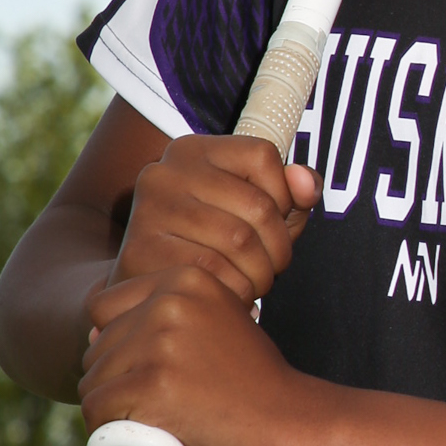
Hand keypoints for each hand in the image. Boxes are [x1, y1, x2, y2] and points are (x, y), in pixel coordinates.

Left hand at [80, 265, 324, 445]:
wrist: (290, 422)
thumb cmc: (253, 382)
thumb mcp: (218, 323)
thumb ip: (169, 315)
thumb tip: (91, 331)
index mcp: (187, 279)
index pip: (104, 305)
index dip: (116, 342)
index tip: (147, 369)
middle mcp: (171, 302)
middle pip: (97, 344)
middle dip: (114, 377)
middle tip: (154, 402)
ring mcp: (160, 342)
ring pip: (93, 377)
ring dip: (110, 405)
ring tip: (148, 418)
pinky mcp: (152, 384)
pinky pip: (97, 407)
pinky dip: (104, 429)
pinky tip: (129, 435)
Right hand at [108, 137, 319, 314]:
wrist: (143, 287)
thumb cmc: (212, 245)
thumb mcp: (257, 212)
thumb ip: (292, 193)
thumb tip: (305, 183)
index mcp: (193, 150)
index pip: (263, 155)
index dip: (285, 197)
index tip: (274, 225)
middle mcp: (165, 171)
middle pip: (258, 205)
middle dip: (279, 249)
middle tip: (271, 269)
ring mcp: (149, 209)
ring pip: (240, 242)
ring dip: (262, 275)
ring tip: (254, 283)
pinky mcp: (140, 250)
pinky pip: (215, 272)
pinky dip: (237, 291)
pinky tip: (231, 295)